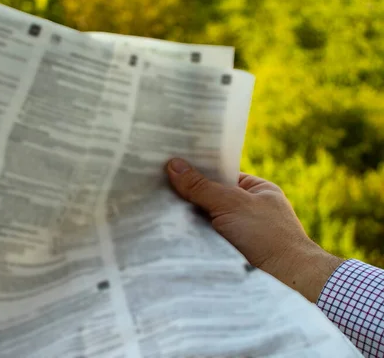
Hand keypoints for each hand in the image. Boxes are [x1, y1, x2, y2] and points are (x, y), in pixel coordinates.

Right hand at [165, 158, 343, 302]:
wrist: (285, 279)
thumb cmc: (266, 235)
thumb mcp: (230, 203)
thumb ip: (201, 186)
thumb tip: (173, 164)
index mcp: (257, 190)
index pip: (221, 174)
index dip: (198, 170)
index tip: (169, 164)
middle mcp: (249, 209)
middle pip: (210, 197)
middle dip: (189, 195)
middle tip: (157, 186)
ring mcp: (240, 232)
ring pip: (205, 220)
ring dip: (188, 218)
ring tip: (158, 207)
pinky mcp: (230, 252)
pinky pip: (205, 239)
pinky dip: (191, 237)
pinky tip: (170, 231)